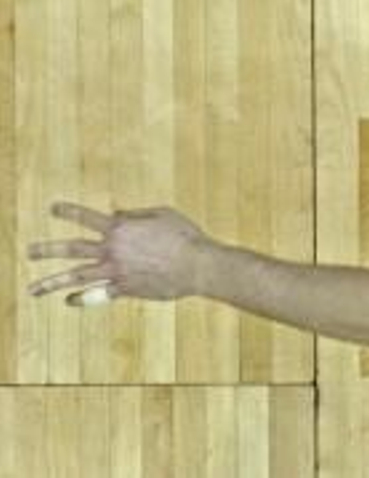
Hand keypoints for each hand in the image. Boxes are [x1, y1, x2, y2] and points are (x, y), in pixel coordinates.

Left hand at [27, 202, 214, 304]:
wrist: (198, 266)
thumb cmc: (185, 235)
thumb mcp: (163, 214)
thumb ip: (136, 214)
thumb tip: (118, 215)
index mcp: (121, 228)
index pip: (87, 217)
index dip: (69, 212)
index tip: (52, 209)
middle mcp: (113, 250)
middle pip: (72, 250)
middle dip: (48, 250)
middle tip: (29, 251)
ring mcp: (116, 272)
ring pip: (76, 277)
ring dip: (51, 283)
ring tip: (32, 289)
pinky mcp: (125, 290)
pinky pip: (97, 295)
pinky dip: (81, 298)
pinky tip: (67, 300)